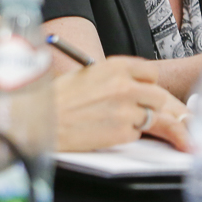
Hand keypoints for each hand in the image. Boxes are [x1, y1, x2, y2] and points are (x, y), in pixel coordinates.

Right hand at [54, 56, 189, 151]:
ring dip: (138, 121)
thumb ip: (116, 76)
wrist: (42, 119)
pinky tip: (105, 130)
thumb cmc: (59, 97)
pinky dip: (125, 135)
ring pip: (151, 117)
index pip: (151, 73)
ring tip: (115, 120)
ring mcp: (127, 110)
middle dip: (150, 104)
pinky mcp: (122, 132)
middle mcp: (126, 86)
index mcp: (117, 67)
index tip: (142, 89)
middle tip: (136, 109)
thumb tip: (135, 84)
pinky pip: (136, 135)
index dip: (147, 83)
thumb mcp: (89, 73)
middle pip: (159, 97)